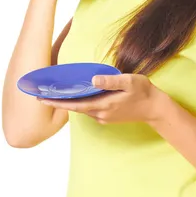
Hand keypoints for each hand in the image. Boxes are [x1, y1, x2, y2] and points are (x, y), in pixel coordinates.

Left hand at [37, 73, 163, 124]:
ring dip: (68, 103)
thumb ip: (110, 81)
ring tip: (53, 95)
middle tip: (40, 96)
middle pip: (75, 107)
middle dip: (58, 102)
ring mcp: (103, 117)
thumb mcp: (128, 81)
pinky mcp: (107, 116)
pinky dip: (79, 104)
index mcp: (104, 105)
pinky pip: (89, 109)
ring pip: (81, 109)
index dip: (58, 101)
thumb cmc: (143, 92)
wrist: (155, 108)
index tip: (43, 99)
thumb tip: (93, 79)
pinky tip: (75, 97)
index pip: (75, 104)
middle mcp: (101, 113)